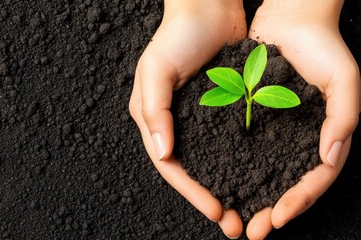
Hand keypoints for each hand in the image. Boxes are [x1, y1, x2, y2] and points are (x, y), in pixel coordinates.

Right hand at [129, 0, 246, 237]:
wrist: (208, 9)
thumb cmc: (177, 35)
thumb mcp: (157, 70)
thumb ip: (154, 110)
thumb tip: (162, 151)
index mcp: (152, 118)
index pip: (169, 164)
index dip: (190, 190)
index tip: (214, 209)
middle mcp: (173, 124)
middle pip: (189, 170)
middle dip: (208, 198)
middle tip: (232, 222)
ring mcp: (197, 119)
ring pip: (210, 161)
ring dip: (225, 185)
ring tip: (244, 209)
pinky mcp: (219, 111)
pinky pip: (227, 143)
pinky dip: (237, 162)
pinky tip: (253, 176)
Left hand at [246, 1, 359, 238]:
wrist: (290, 18)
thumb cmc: (323, 46)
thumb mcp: (344, 79)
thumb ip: (345, 116)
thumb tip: (330, 156)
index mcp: (324, 136)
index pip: (315, 179)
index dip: (298, 201)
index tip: (277, 218)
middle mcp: (298, 139)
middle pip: (286, 184)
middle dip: (271, 210)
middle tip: (252, 232)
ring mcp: (275, 131)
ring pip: (262, 172)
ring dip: (249, 196)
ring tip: (233, 217)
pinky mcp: (253, 118)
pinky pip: (243, 148)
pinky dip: (234, 167)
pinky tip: (220, 182)